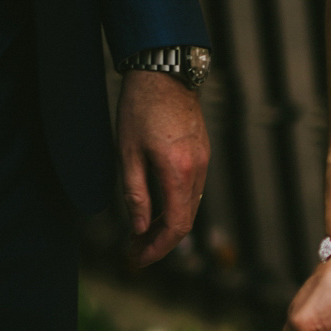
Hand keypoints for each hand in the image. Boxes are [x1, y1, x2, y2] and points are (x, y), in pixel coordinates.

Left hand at [117, 70, 210, 267]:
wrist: (165, 73)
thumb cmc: (140, 108)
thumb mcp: (127, 153)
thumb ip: (135, 194)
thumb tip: (138, 228)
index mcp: (178, 172)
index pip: (176, 226)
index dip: (158, 248)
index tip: (138, 258)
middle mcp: (198, 172)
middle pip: (185, 221)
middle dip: (160, 242)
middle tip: (134, 251)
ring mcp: (203, 163)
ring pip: (189, 208)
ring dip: (167, 225)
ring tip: (141, 233)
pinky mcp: (202, 155)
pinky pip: (192, 192)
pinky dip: (175, 207)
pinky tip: (156, 209)